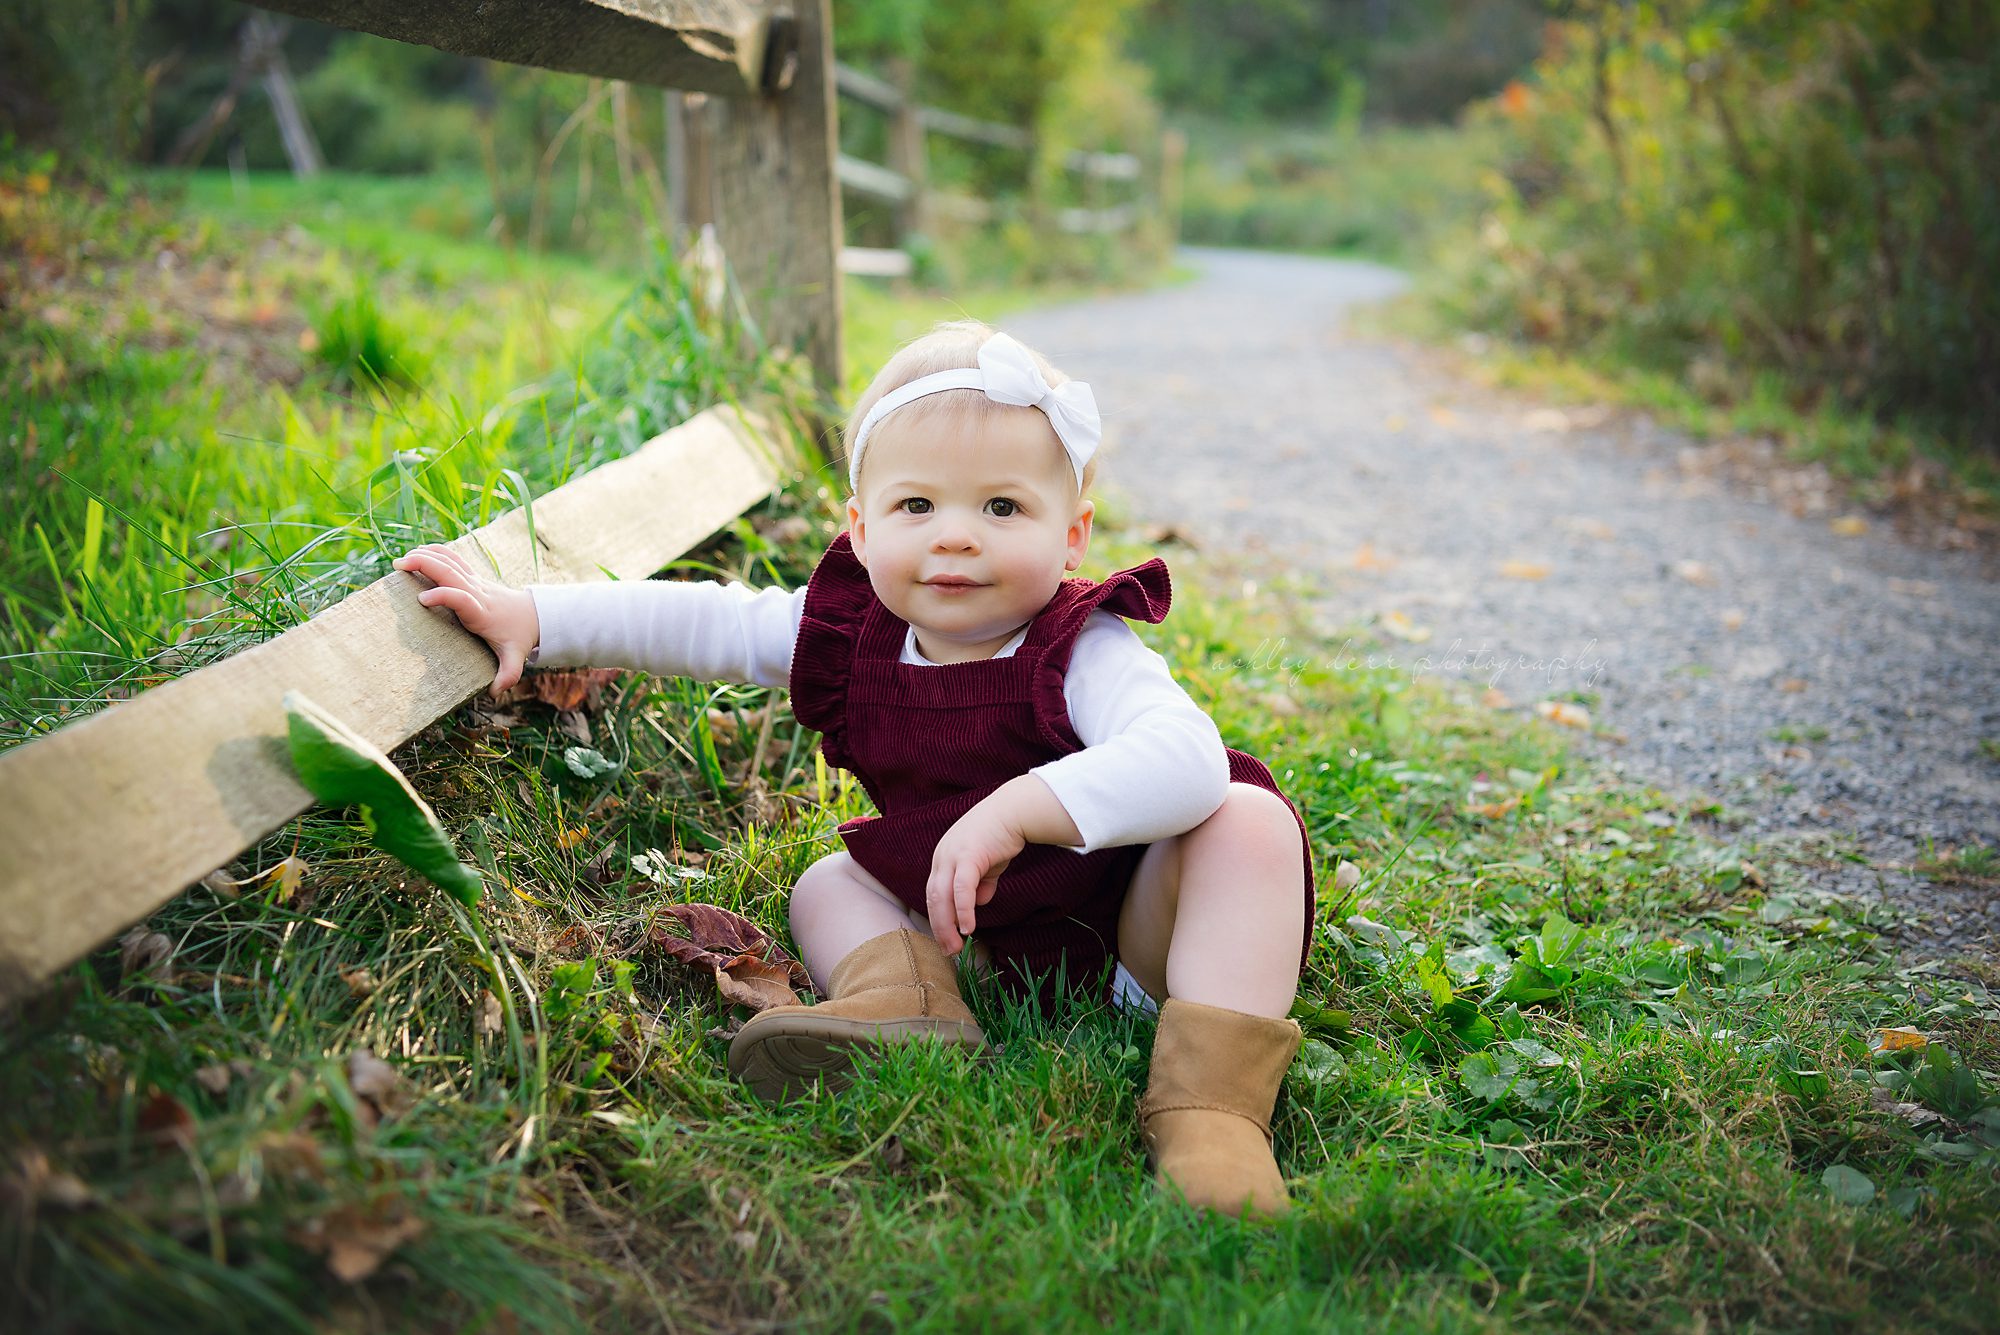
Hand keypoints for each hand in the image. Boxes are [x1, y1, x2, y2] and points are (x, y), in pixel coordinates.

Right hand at [392, 544, 539, 693]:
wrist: (533, 615)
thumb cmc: (517, 637)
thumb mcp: (514, 658)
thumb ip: (507, 675)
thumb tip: (495, 694)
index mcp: (482, 613)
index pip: (463, 598)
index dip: (443, 596)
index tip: (422, 600)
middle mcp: (478, 593)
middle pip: (451, 572)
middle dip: (425, 565)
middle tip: (399, 566)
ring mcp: (475, 582)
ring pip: (450, 561)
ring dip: (426, 556)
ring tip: (402, 560)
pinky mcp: (472, 577)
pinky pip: (453, 559)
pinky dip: (435, 552)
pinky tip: (417, 553)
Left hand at [925, 798, 1025, 956]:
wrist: (1014, 811)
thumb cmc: (1001, 836)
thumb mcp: (986, 864)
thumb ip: (980, 883)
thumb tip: (977, 903)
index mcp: (942, 859)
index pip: (934, 895)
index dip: (939, 919)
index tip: (946, 939)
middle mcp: (941, 857)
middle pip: (933, 899)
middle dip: (939, 928)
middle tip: (948, 951)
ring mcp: (952, 855)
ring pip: (942, 897)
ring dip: (947, 925)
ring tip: (955, 946)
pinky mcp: (968, 856)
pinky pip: (962, 889)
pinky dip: (963, 910)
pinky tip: (968, 928)